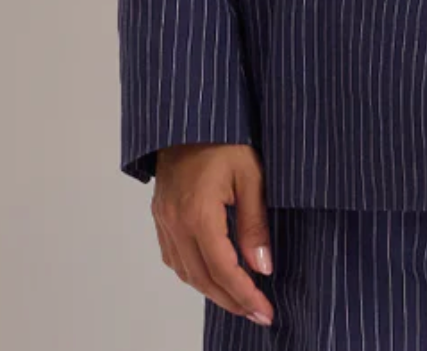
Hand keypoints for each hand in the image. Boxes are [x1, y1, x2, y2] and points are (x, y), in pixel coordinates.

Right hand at [152, 144, 275, 325]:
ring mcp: (164, 219)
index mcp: (198, 213)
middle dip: (231, 300)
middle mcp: (176, 222)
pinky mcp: (160, 214)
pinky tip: (212, 274)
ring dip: (212, 291)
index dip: (245, 294)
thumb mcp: (251, 174)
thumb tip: (263, 267)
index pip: (223, 269)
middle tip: (257, 313)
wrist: (190, 114)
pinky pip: (174, 256)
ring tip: (240, 300)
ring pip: (185, 271)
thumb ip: (255, 223)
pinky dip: (194, 273)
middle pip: (202, 278)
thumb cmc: (226, 138)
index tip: (266, 311)